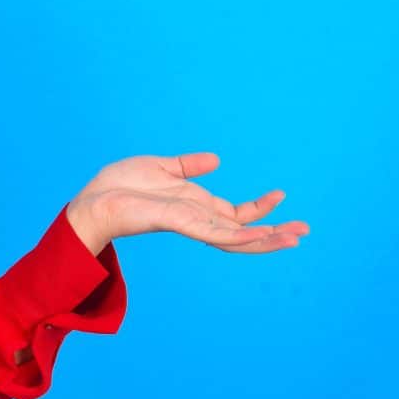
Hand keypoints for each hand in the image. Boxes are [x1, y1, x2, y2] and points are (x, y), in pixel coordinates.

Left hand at [68, 152, 309, 253]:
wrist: (93, 199)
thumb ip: (189, 166)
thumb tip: (216, 160)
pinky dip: (238, 234)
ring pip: (235, 237)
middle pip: (242, 231)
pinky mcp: (178, 222)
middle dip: (274, 232)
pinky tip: (260, 234)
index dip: (259, 209)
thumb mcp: (161, 168)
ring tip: (294, 237)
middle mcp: (196, 219)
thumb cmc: (119, 186)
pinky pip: (213, 231)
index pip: (235, 214)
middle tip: (304, 231)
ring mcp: (189, 223)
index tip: (280, 195)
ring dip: (265, 238)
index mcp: (195, 207)